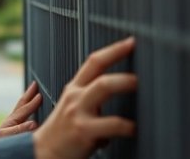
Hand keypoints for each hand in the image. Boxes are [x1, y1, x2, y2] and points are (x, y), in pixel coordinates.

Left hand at [0, 81, 41, 139]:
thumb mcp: (6, 135)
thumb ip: (19, 129)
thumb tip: (34, 123)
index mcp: (12, 120)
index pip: (25, 108)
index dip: (33, 102)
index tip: (40, 94)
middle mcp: (12, 120)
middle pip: (22, 104)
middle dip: (29, 94)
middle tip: (34, 84)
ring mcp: (11, 124)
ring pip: (21, 109)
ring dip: (27, 101)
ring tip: (32, 94)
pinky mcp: (11, 129)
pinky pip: (21, 116)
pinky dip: (26, 110)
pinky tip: (29, 113)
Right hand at [33, 37, 136, 158]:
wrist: (44, 152)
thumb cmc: (64, 132)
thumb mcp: (73, 107)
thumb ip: (92, 97)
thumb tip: (120, 91)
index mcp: (74, 88)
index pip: (94, 62)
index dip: (114, 50)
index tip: (132, 41)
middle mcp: (75, 96)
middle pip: (100, 71)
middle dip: (124, 67)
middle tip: (145, 71)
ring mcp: (78, 112)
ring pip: (104, 87)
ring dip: (126, 84)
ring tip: (144, 90)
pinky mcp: (83, 130)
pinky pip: (114, 124)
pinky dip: (128, 127)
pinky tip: (134, 130)